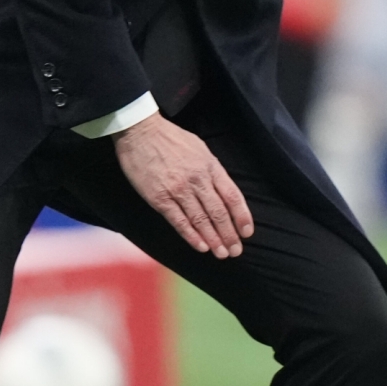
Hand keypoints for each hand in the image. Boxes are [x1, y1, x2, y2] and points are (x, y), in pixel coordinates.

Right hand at [112, 112, 253, 257]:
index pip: (233, 196)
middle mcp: (198, 180)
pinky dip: (192, 236)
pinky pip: (179, 221)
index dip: (242, 217)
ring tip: (222, 253)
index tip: (247, 232)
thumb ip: (212, 170)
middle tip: (235, 251)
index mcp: (210, 166)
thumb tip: (223, 191)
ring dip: (213, 240)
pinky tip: (201, 247)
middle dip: (229, 234)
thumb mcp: (199, 148)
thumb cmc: (171, 139)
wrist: (140, 132)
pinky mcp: (160, 198)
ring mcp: (179, 190)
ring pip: (201, 220)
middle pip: (219, 212)